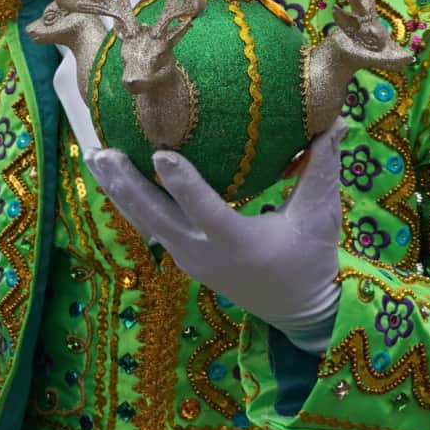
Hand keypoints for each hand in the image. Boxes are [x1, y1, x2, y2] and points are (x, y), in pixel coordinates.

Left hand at [87, 127, 344, 350]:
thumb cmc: (310, 261)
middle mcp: (204, 253)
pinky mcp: (184, 257)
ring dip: (118, 191)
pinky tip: (112, 177)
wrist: (298, 310)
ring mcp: (189, 258)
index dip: (183, 184)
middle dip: (126, 185)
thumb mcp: (320, 217)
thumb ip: (322, 169)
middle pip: (155, 217)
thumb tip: (336, 120)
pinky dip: (130, 202)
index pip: (205, 210)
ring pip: (145, 222)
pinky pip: (151, 227)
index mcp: (237, 243)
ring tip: (94, 157)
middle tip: (102, 152)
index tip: (159, 153)